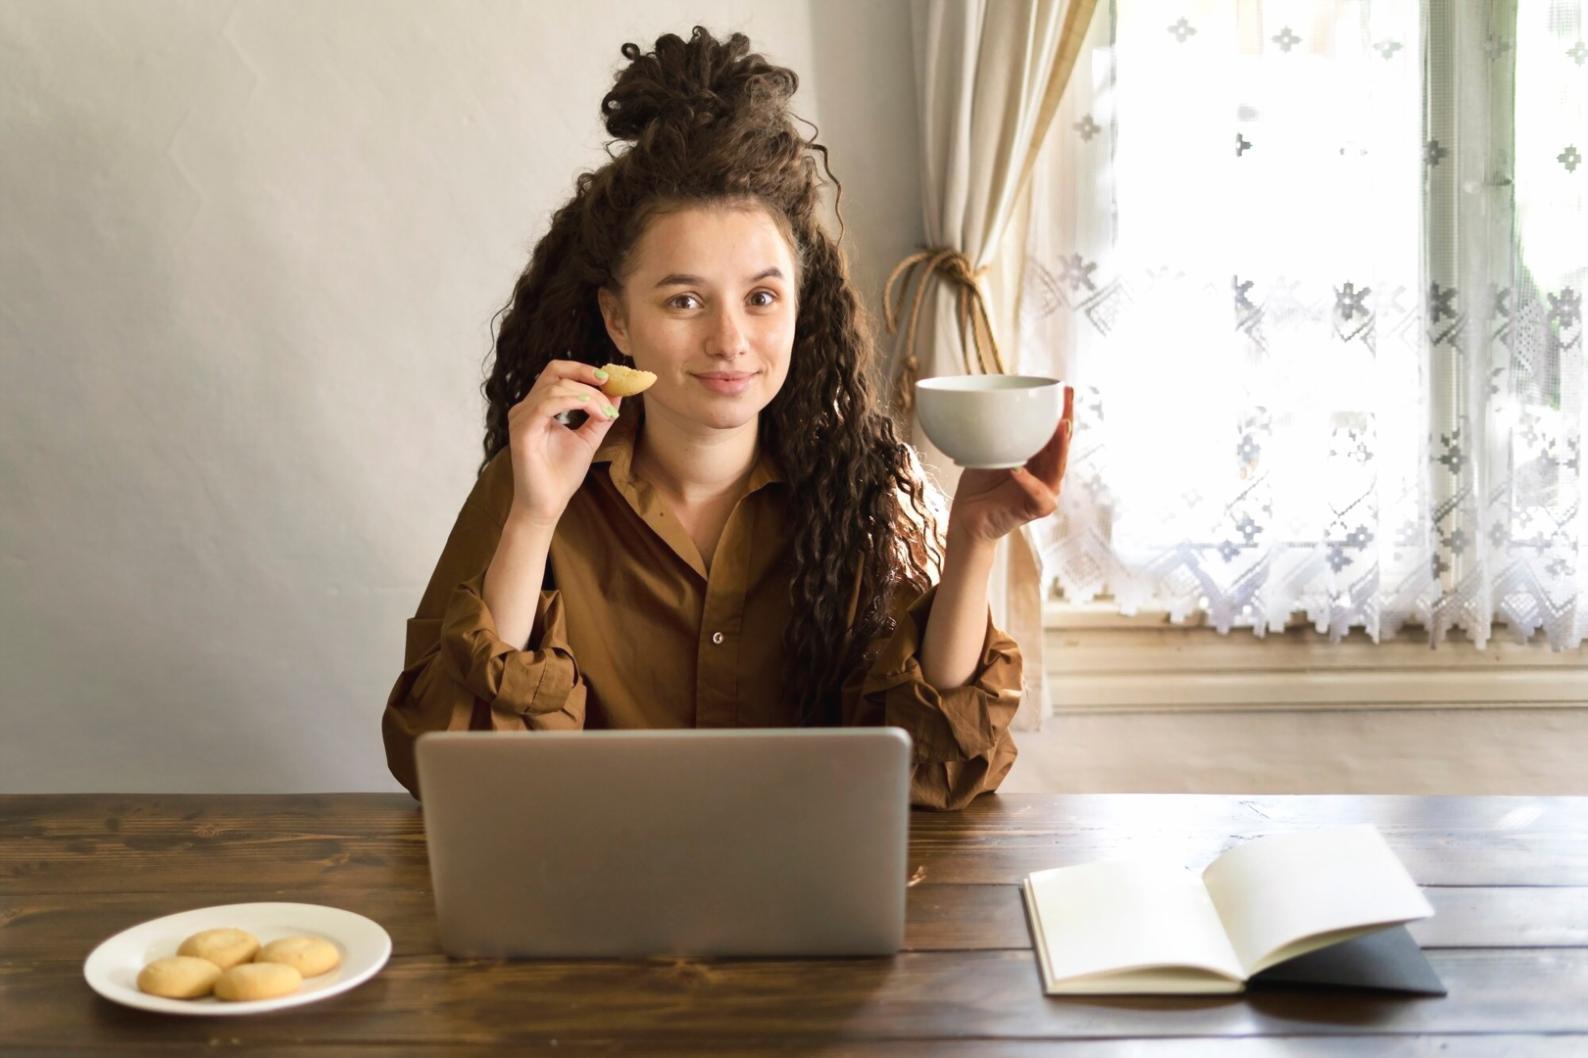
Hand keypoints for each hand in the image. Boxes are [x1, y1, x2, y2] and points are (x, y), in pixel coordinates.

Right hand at [505, 359, 623, 529]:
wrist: (548, 505)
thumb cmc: (562, 475)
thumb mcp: (588, 439)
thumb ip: (600, 415)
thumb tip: (617, 392)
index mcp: (538, 407)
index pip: (557, 373)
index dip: (583, 369)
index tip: (610, 378)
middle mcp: (526, 409)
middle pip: (555, 372)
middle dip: (588, 378)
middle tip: (611, 392)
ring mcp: (521, 419)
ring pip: (555, 387)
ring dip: (587, 395)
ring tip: (605, 413)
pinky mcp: (522, 432)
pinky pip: (546, 404)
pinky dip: (572, 402)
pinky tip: (590, 409)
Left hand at [947, 385, 1074, 546]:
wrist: (968, 518)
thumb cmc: (979, 486)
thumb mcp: (988, 452)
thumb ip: (996, 434)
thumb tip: (989, 405)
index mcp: (1038, 457)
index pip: (1054, 431)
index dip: (1061, 410)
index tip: (1064, 388)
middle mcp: (1047, 471)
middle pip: (1063, 443)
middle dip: (1067, 419)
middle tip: (1068, 397)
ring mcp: (1045, 490)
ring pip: (1058, 466)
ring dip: (1059, 446)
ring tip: (1059, 426)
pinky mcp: (1037, 508)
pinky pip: (1039, 494)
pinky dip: (1028, 481)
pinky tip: (1017, 469)